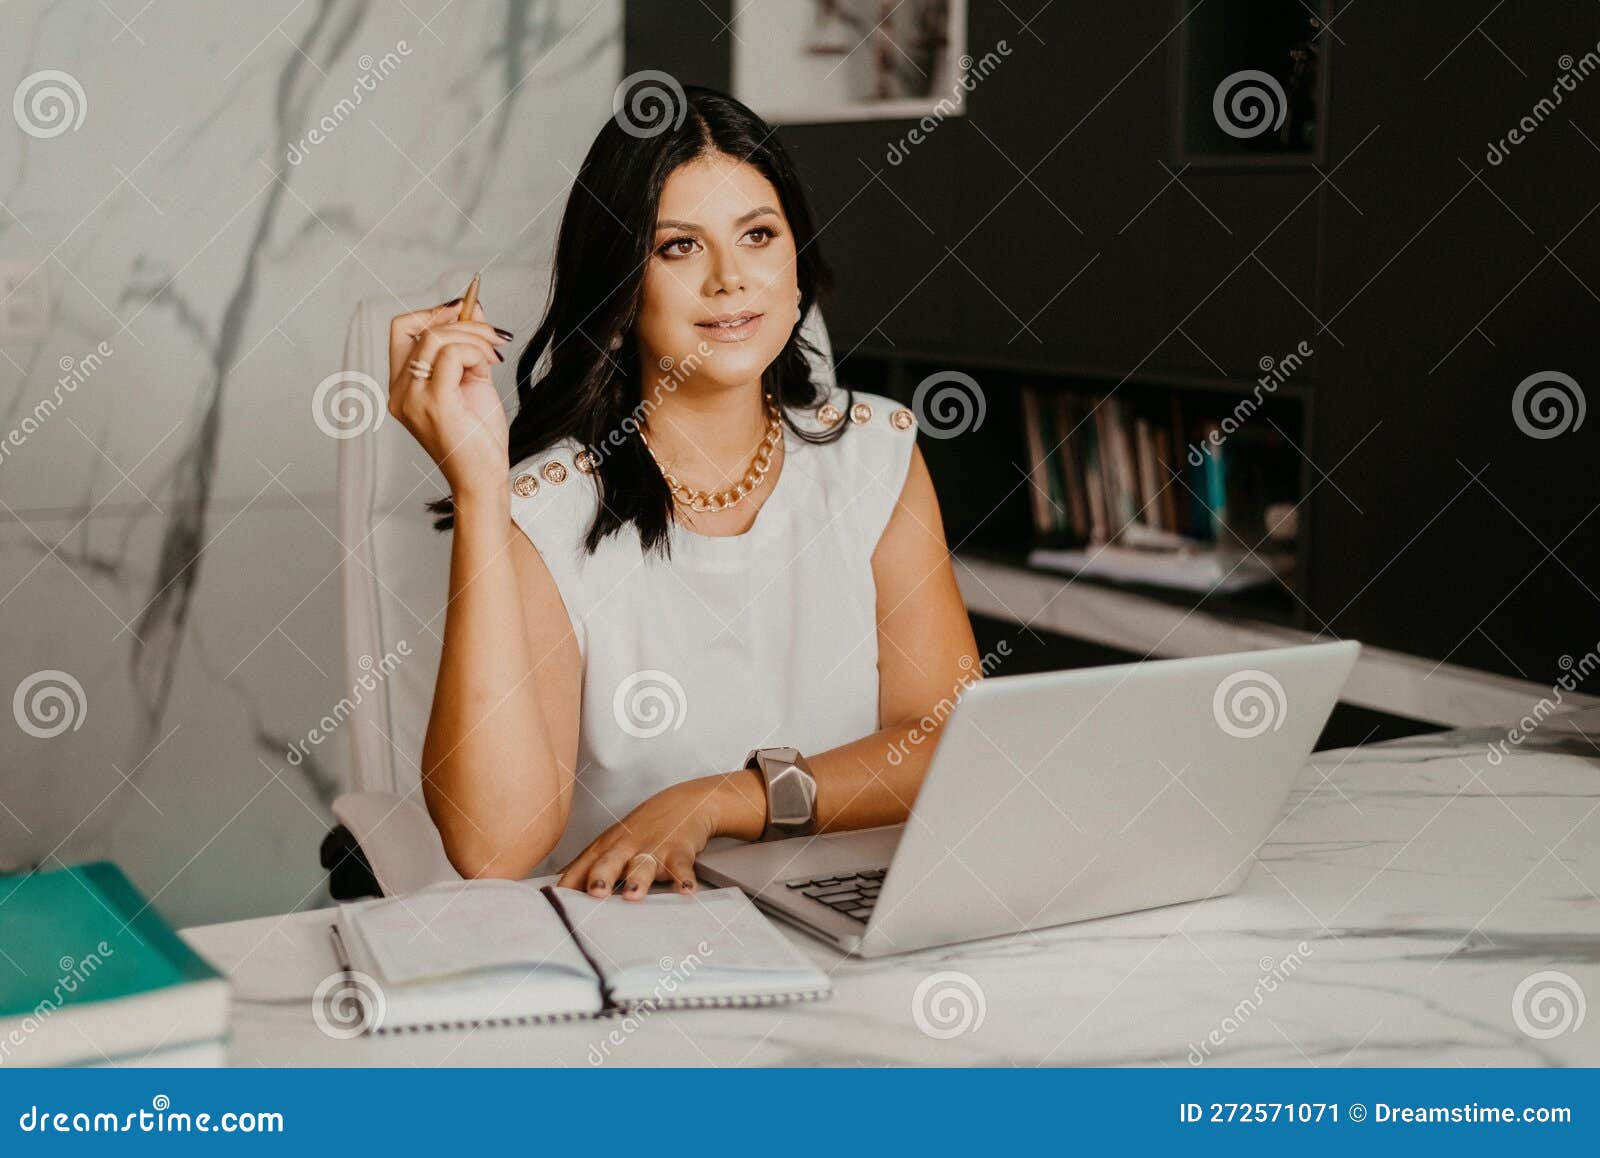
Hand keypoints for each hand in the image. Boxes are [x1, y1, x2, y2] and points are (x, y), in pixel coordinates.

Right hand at [387, 297, 514, 500]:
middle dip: (462, 321)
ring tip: (494, 358)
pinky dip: (476, 352)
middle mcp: (400, 392)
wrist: (484, 479)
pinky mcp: (434, 404)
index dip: (432, 312)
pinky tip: (489, 367)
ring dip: (475, 338)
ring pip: (436, 337)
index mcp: (403, 387)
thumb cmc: (478, 439)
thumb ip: (468, 347)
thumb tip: (473, 309)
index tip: (464, 309)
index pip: (401, 329)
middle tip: (493, 335)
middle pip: (418, 327)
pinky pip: (451, 354)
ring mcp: (412, 398)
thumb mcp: (473, 382)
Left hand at [556, 772, 764, 899]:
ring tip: (633, 895)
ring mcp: (652, 849)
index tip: (554, 906)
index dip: (567, 887)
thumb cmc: (640, 830)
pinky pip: (681, 866)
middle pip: (608, 863)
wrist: (684, 803)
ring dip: (638, 879)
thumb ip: (584, 869)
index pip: (580, 869)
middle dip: (600, 877)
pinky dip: (684, 878)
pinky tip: (686, 890)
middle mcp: (625, 848)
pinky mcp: (678, 851)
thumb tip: (554, 890)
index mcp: (604, 849)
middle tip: (593, 894)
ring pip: (643, 865)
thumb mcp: (609, 845)